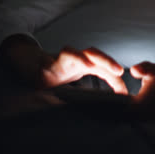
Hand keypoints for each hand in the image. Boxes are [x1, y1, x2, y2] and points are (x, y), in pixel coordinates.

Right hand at [0, 35, 126, 93]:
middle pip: (92, 53)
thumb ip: (96, 88)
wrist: (30, 66)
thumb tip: (119, 101)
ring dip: (78, 57)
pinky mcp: (43, 67)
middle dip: (106, 61)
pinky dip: (50, 64)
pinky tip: (50, 68)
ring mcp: (58, 60)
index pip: (103, 66)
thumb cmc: (57, 75)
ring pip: (70, 52)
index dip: (115, 75)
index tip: (124, 92)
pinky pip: (48, 63)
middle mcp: (74, 58)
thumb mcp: (78, 83)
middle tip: (118, 72)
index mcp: (84, 64)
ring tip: (87, 64)